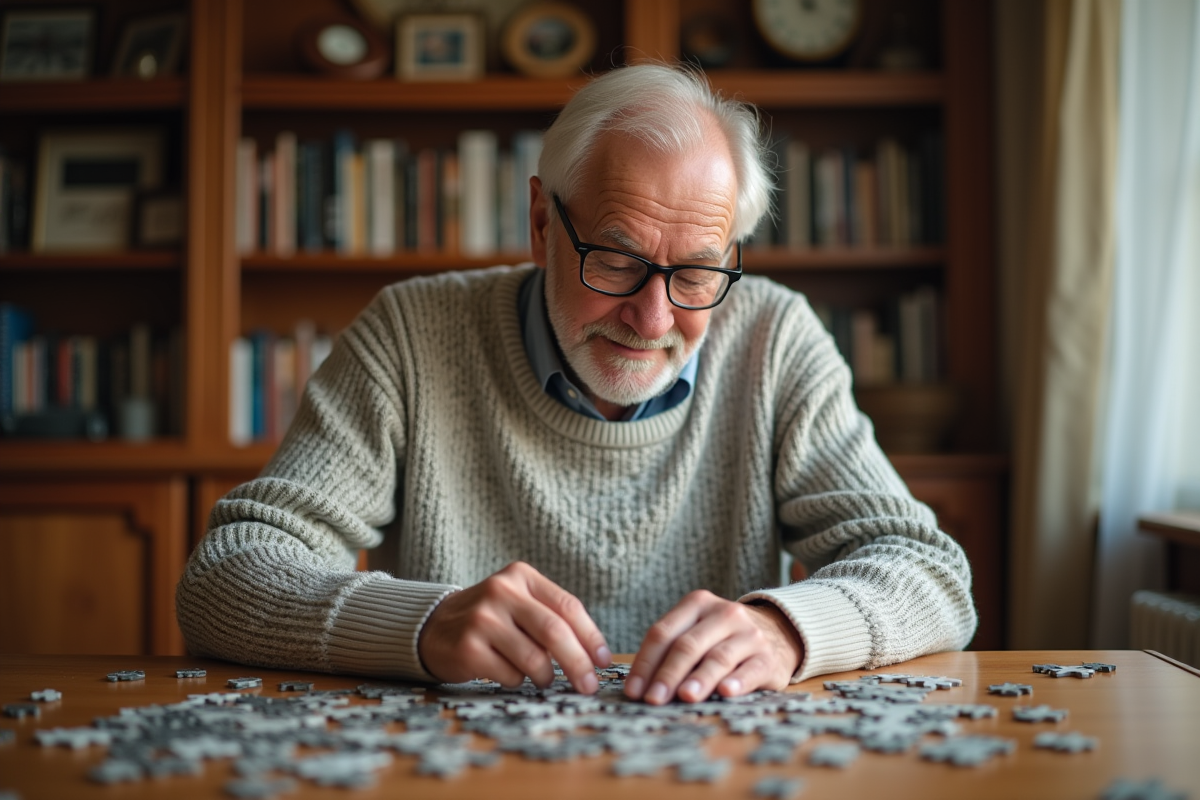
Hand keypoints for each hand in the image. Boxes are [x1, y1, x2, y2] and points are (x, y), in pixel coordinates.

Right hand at [417, 561, 611, 692]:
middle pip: (555, 632)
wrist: (433, 627)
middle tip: (588, 685)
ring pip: (534, 659)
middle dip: (578, 663)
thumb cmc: (490, 618)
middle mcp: (501, 592)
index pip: (568, 606)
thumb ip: (552, 616)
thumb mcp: (519, 602)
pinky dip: (517, 680)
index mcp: (521, 575)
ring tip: (542, 678)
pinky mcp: (467, 647)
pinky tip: (507, 672)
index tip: (604, 661)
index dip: (591, 637)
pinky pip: (510, 675)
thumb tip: (595, 655)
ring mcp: (482, 619)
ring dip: (545, 676)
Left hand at [625, 591, 803, 703]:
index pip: (663, 632)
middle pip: (688, 645)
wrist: (778, 632)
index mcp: (697, 604)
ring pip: (717, 657)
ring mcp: (748, 634)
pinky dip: (737, 682)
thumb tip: (640, 688)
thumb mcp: (697, 631)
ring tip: (685, 696)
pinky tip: (725, 692)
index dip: (645, 663)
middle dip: (667, 674)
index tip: (633, 691)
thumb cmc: (722, 638)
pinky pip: (750, 670)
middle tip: (653, 699)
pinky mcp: (768, 658)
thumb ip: (671, 651)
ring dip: (699, 678)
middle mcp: (724, 614)